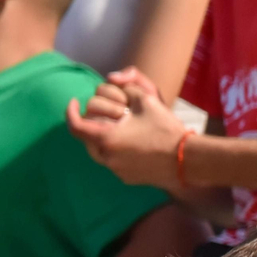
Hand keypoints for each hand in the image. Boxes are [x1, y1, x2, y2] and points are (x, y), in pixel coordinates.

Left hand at [66, 68, 188, 191]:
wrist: (186, 160)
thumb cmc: (165, 128)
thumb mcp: (146, 99)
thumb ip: (127, 85)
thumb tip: (113, 78)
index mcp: (106, 138)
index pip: (75, 125)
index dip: (70, 111)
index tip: (74, 101)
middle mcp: (106, 158)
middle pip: (86, 136)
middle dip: (92, 121)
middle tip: (107, 112)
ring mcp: (116, 170)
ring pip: (99, 150)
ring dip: (104, 135)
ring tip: (120, 126)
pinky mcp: (126, 178)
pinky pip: (113, 161)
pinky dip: (116, 148)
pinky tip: (133, 141)